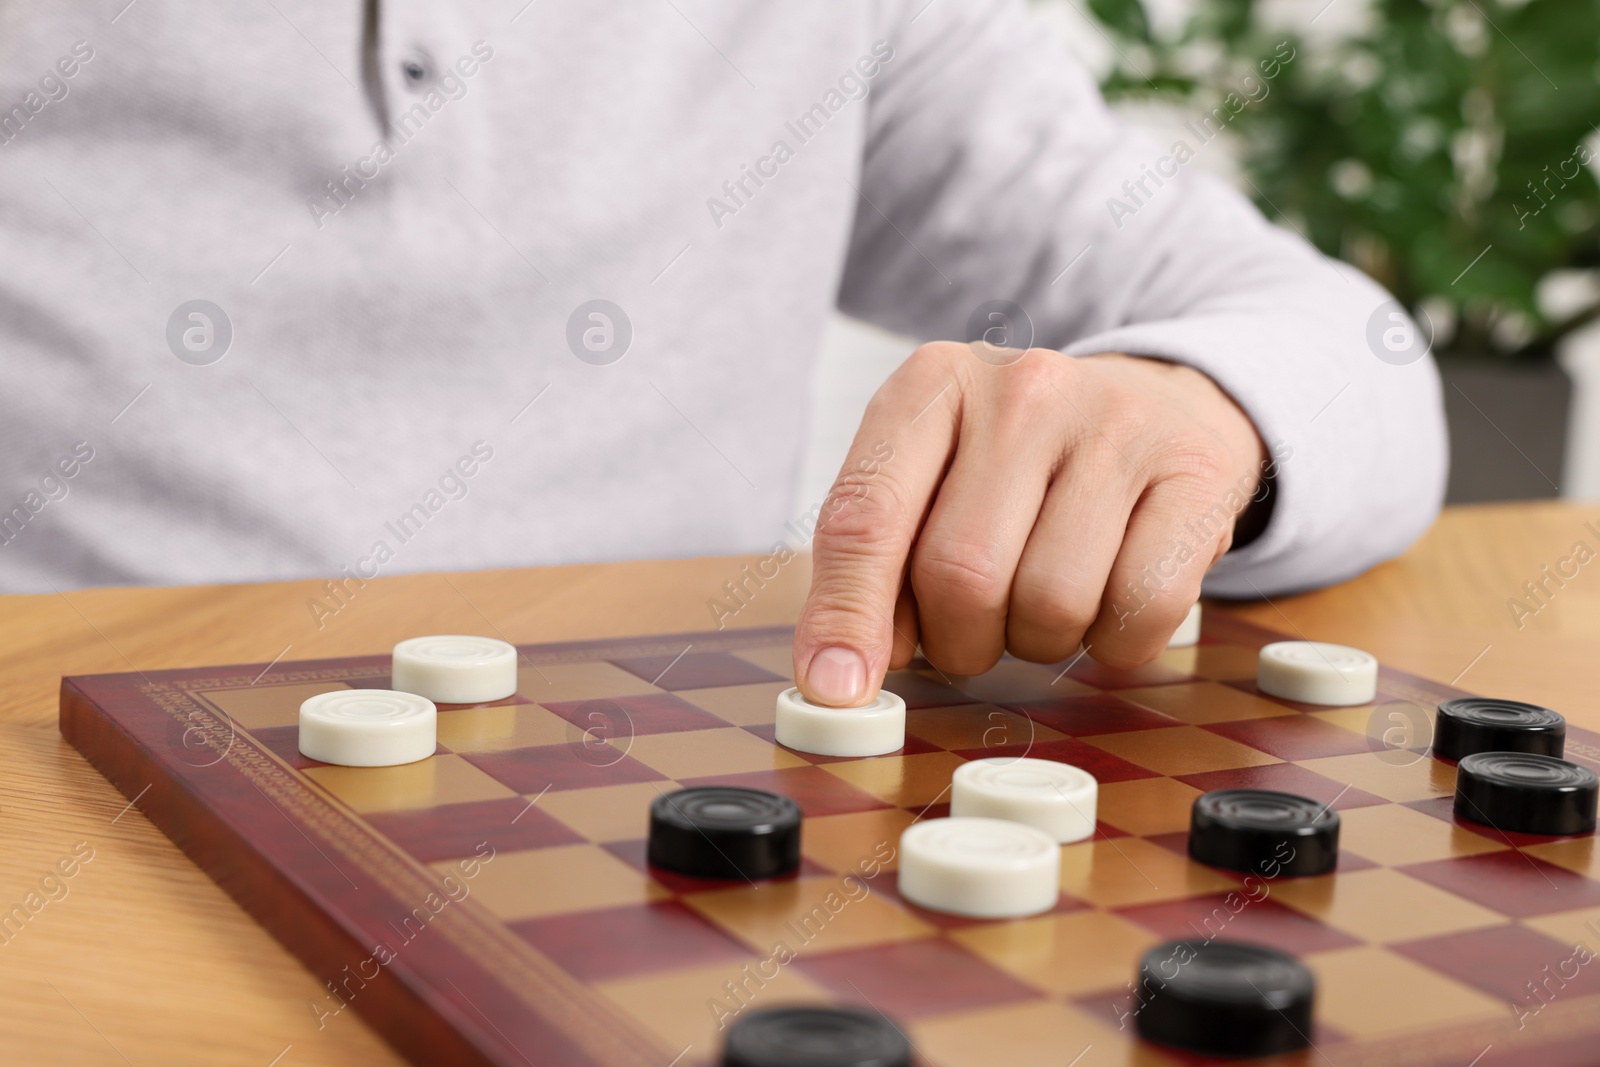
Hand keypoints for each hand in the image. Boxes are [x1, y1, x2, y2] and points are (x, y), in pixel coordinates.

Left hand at [793, 343, 1267, 705]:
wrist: (1158, 403)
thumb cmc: (1022, 466)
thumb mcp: (932, 483)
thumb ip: (875, 566)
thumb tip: (843, 673)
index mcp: (931, 385)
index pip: (865, 516)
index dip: (846, 616)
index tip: (837, 688)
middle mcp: (1021, 390)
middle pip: (960, 575)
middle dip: (960, 640)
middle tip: (977, 631)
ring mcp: (1116, 424)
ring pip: (1051, 601)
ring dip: (1039, 641)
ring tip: (1046, 601)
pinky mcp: (1196, 471)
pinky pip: (1141, 609)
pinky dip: (1118, 642)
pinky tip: (1112, 602)